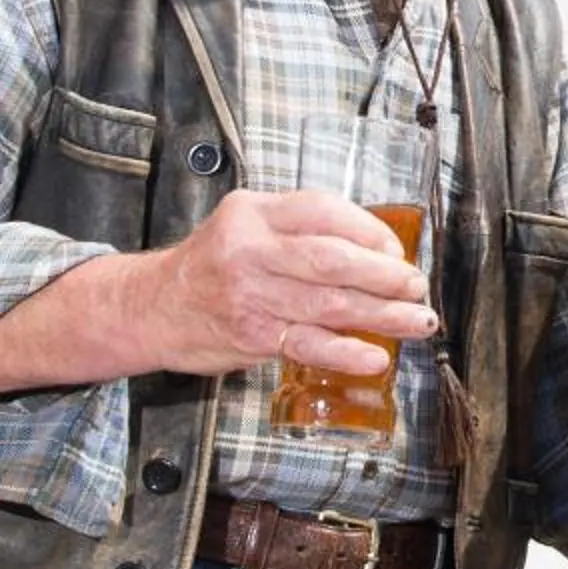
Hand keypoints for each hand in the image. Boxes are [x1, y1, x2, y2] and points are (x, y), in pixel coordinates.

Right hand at [141, 189, 437, 377]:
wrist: (150, 306)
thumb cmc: (211, 266)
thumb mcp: (247, 226)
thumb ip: (301, 230)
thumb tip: (377, 251)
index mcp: (255, 213)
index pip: (325, 212)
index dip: (371, 232)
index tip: (397, 252)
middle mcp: (250, 250)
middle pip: (333, 259)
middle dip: (386, 276)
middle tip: (417, 287)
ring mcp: (249, 294)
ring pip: (329, 303)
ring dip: (382, 316)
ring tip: (416, 321)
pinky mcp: (251, 335)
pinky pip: (308, 344)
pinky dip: (346, 352)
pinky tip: (375, 356)